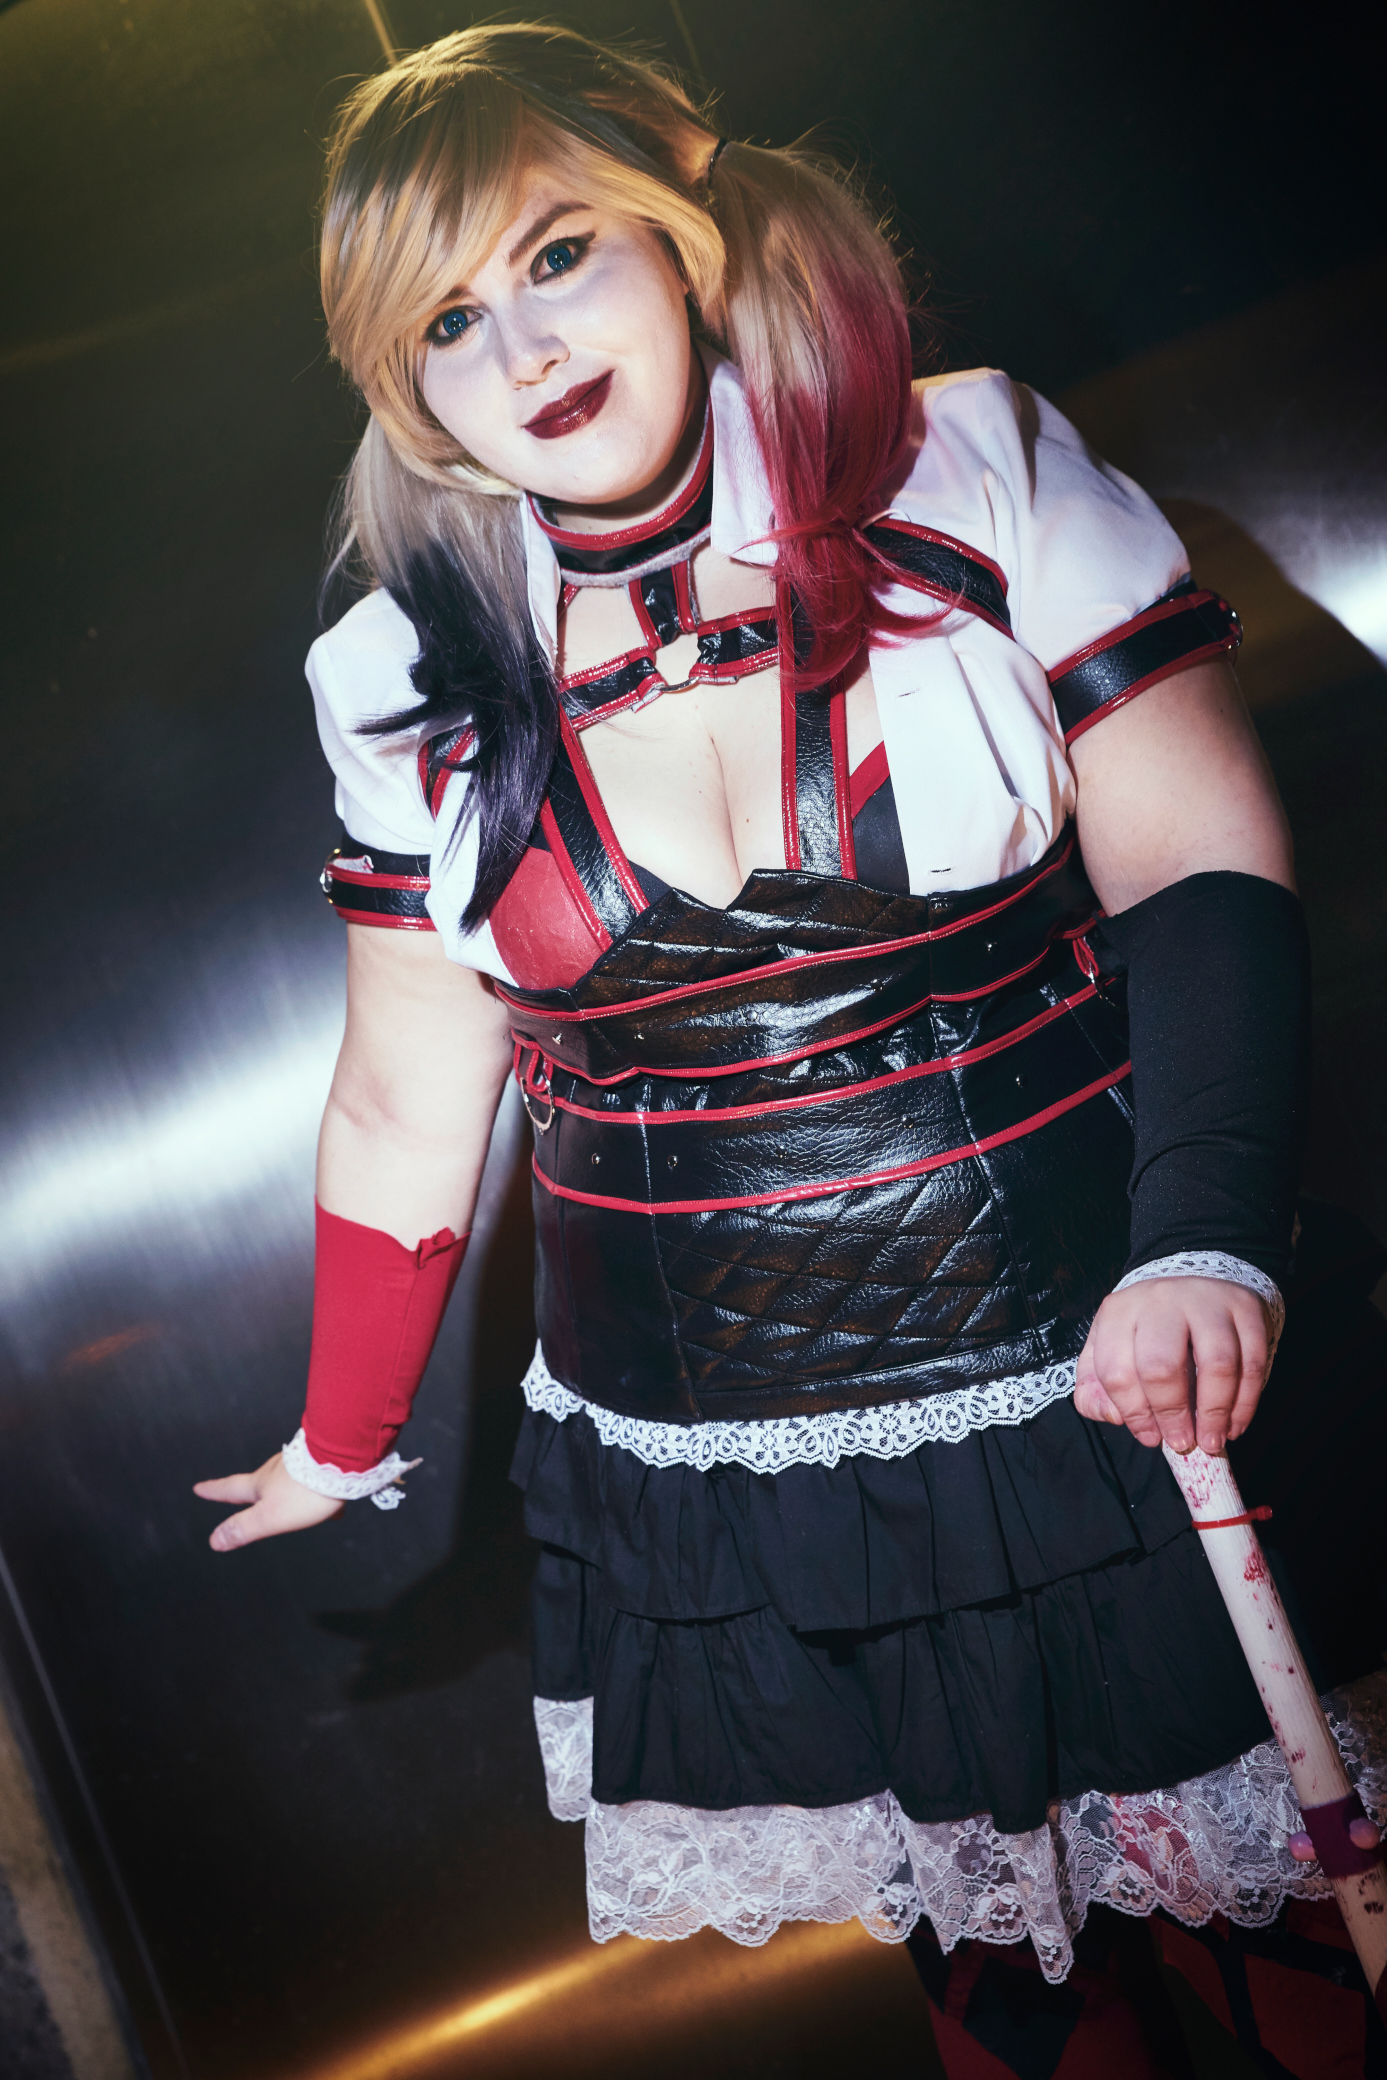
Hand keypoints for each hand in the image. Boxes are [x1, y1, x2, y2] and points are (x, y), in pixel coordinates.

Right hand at [194, 1453, 342, 1551]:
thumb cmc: (304, 1492)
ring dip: (287, 1493)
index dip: (213, 1491)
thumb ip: (243, 1528)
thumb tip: (213, 1541)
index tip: (199, 1488)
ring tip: (292, 1505)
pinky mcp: (321, 1463)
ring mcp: (299, 1464)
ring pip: (288, 1482)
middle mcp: (277, 1471)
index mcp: (261, 1485)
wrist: (341, 1460)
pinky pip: (315, 1482)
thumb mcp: (269, 1517)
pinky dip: (317, 1494)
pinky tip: (335, 1505)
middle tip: (238, 1491)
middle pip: (258, 1482)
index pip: (230, 1490)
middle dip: (249, 1490)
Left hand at [1073, 1277, 1271, 1454]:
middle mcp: (1161, 1300)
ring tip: (1212, 1442)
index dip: (1132, 1413)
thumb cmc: (1148, 1330)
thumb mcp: (1110, 1348)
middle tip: (1181, 1443)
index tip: (1150, 1438)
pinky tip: (1234, 1425)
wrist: (1194, 1284)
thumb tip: (1112, 1417)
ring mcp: (1207, 1300)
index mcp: (1119, 1311)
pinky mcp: (1246, 1308)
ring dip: (1215, 1413)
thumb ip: (1095, 1388)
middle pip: (1161, 1366)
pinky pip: (1252, 1363)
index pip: (1116, 1370)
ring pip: (1216, 1364)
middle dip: (1172, 1414)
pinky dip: (1245, 1402)